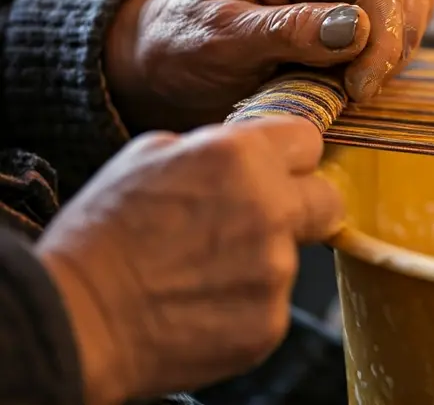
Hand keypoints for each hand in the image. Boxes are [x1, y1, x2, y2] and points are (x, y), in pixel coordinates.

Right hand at [35, 115, 339, 404]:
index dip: (290, 158)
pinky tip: (201, 305)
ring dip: (260, 262)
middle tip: (259, 222)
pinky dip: (244, 306)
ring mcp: (276, 271)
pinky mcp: (270, 322)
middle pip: (328, 201)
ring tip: (201, 272)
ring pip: (291, 257)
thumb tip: (245, 153)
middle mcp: (271, 209)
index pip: (308, 141)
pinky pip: (272, 305)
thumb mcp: (147, 157)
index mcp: (242, 157)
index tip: (279, 170)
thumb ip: (213, 148)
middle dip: (302, 207)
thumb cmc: (102, 235)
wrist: (76, 319)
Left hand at [105, 0, 433, 131]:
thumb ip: (288, 31)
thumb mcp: (222, 40)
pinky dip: (399, 47)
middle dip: (402, 33)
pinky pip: (410, 11)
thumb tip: (356, 30)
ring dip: (404, 41)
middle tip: (366, 86)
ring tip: (359, 83)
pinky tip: (363, 76)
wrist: (169, 56)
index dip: (382, 38)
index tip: (359, 88)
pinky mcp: (363, 0)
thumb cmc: (187, 43)